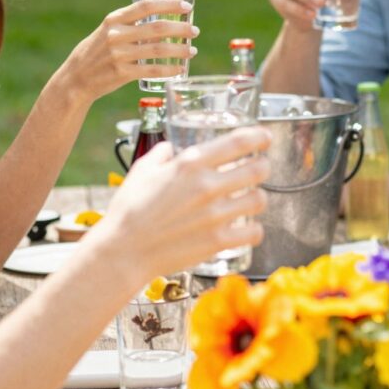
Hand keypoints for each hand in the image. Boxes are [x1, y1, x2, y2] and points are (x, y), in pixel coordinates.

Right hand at [59, 0, 198, 103]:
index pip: (146, 5)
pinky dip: (170, 69)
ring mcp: (119, 54)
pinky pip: (152, 69)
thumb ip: (130, 24)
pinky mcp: (122, 73)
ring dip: (180, 50)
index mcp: (114, 20)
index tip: (186, 5)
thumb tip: (163, 17)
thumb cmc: (97, 51)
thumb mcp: (107, 30)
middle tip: (195, 30)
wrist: (76, 78)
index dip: (169, 4)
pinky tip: (180, 68)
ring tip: (193, 50)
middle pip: (157, 27)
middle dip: (181, 28)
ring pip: (158, 49)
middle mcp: (116, 35)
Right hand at [95, 127, 271, 278]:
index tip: (265, 138)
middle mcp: (207, 186)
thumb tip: (169, 148)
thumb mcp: (141, 171)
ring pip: (260, 200)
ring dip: (258, 198)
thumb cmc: (128, 211)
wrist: (123, 252)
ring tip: (250, 200)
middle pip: (258, 169)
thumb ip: (160, 155)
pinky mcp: (218, 241)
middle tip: (259, 169)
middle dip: (263, 167)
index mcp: (191, 164)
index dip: (259, 137)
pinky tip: (247, 229)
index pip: (239, 142)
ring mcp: (215, 215)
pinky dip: (254, 231)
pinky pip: (254, 232)